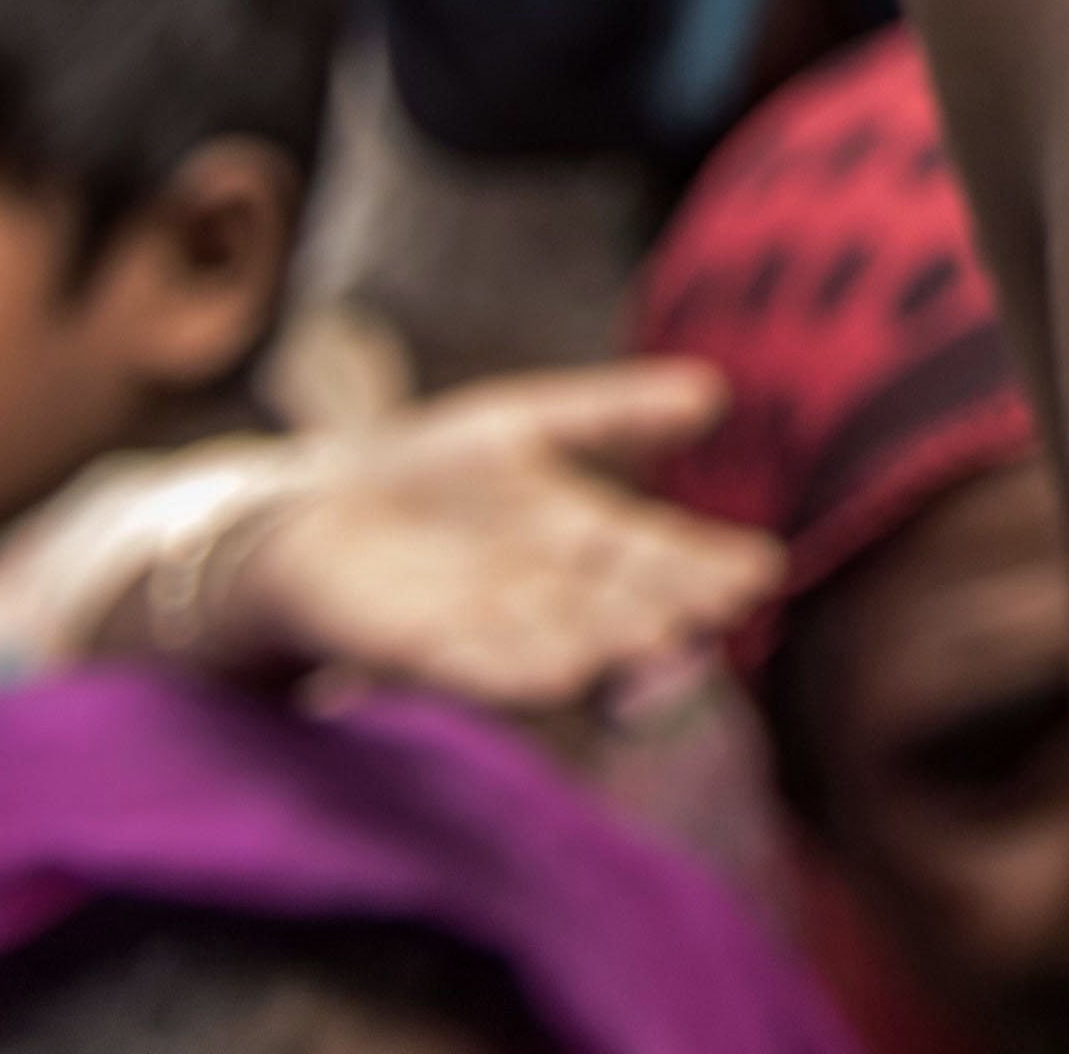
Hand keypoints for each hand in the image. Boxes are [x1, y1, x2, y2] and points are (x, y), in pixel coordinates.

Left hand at [193, 360, 774, 721]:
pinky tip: (559, 676)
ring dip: (604, 651)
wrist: (309, 518)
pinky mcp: (412, 650)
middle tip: (717, 613)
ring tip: (652, 645)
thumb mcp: (526, 424)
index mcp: (581, 541)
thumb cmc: (426, 476)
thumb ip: (613, 414)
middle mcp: (546, 596)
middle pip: (617, 607)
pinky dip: (515, 673)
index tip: (759, 573)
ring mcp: (484, 629)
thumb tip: (713, 392)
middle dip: (666, 612)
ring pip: (557, 643)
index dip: (706, 568)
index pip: (656, 555)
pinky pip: (471, 667)